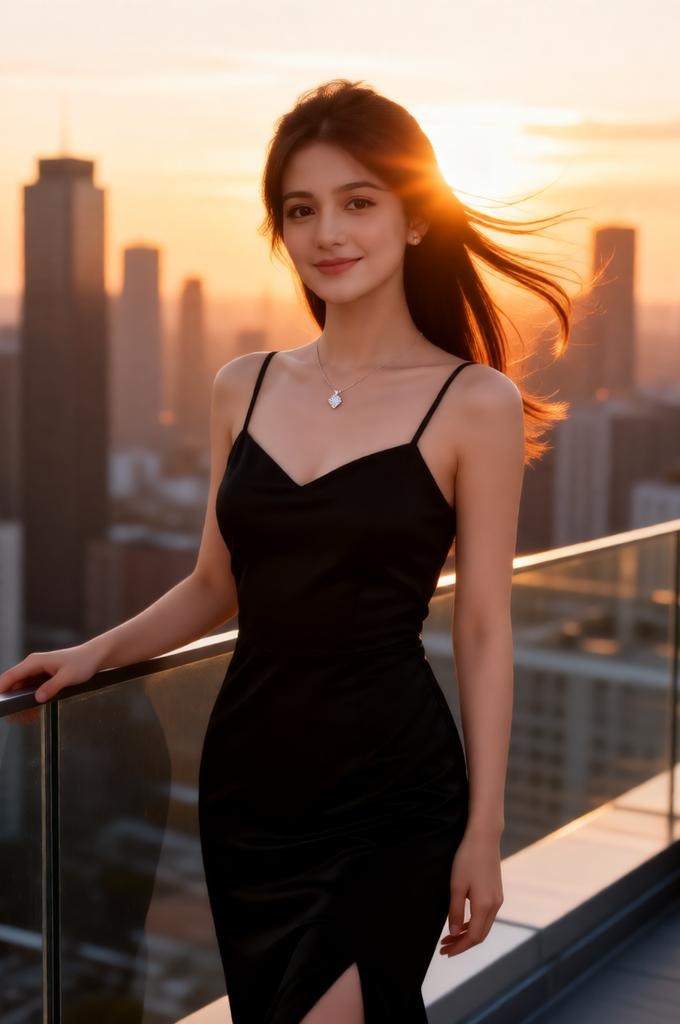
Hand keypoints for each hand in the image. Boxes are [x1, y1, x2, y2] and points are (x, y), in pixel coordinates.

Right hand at [0, 643, 103, 713]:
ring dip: (20, 702)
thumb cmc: (82, 663)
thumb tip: (37, 698)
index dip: (1, 689)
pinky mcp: (42, 677)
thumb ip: (52, 686)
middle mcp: (32, 665)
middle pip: (12, 684)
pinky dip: (29, 701)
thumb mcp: (68, 676)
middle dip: (11, 700)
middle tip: (14, 717)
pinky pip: (30, 690)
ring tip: (24, 718)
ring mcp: (36, 671)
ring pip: (20, 689)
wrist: (93, 657)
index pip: (11, 676)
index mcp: (35, 662)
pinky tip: (32, 713)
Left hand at [439, 828, 503, 956]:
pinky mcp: (496, 892)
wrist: (484, 837)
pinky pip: (486, 916)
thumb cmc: (467, 859)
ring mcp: (497, 899)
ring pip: (483, 926)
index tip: (445, 953)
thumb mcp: (456, 885)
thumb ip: (455, 911)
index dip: (459, 947)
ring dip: (467, 934)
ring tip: (450, 937)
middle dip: (462, 944)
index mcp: (485, 905)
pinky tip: (462, 922)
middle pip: (480, 935)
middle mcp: (495, 905)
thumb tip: (454, 933)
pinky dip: (474, 923)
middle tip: (444, 948)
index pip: (473, 936)